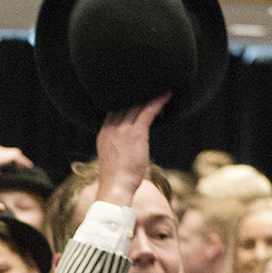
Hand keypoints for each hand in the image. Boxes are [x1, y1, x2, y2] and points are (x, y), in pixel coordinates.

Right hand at [94, 92, 168, 207]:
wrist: (115, 187)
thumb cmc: (117, 179)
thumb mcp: (114, 159)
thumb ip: (119, 147)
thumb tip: (130, 147)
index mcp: (104, 133)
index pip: (113, 109)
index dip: (125, 100)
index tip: (135, 93)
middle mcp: (111, 128)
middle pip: (125, 103)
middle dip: (137, 94)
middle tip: (150, 85)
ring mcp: (122, 130)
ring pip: (137, 105)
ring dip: (150, 96)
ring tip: (161, 87)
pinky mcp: (136, 133)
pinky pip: (148, 112)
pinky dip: (158, 102)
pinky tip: (167, 95)